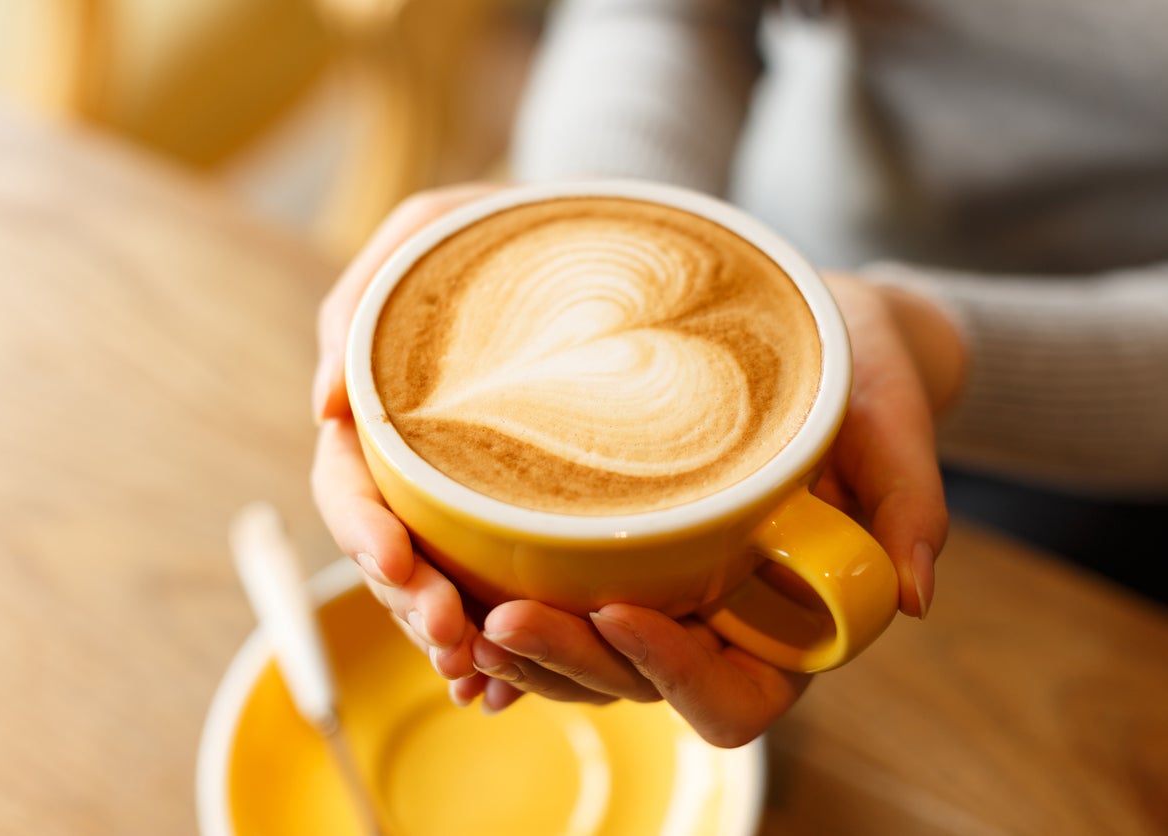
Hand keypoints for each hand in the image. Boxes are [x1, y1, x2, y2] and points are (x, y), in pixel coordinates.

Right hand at [312, 184, 502, 705]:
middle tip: (455, 639)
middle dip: (412, 603)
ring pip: (441, 588)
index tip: (395, 562)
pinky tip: (511, 685)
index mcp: (385, 413)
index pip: (351, 484)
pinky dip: (501, 645)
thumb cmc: (505, 229)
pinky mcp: (525, 520)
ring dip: (454, 639)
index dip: (362, 532)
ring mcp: (468, 500)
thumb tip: (320, 406)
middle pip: (392, 555)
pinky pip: (502, 591)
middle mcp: (420, 467)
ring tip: (485, 675)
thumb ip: (362, 302)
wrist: (600, 250)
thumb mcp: (430, 233)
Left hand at [463, 273, 962, 746]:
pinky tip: (456, 600)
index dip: (674, 671)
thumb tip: (914, 596)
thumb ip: (909, 502)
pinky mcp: (618, 555)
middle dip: (567, 665)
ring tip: (457, 614)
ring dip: (521, 656)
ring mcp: (664, 594)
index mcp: (791, 619)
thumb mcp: (894, 414)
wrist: (815, 335)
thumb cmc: (858, 373)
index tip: (620, 611)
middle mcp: (720, 622)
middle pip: (636, 688)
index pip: (733, 695)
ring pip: (584, 663)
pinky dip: (502, 616)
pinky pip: (556, 607)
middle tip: (501, 620)